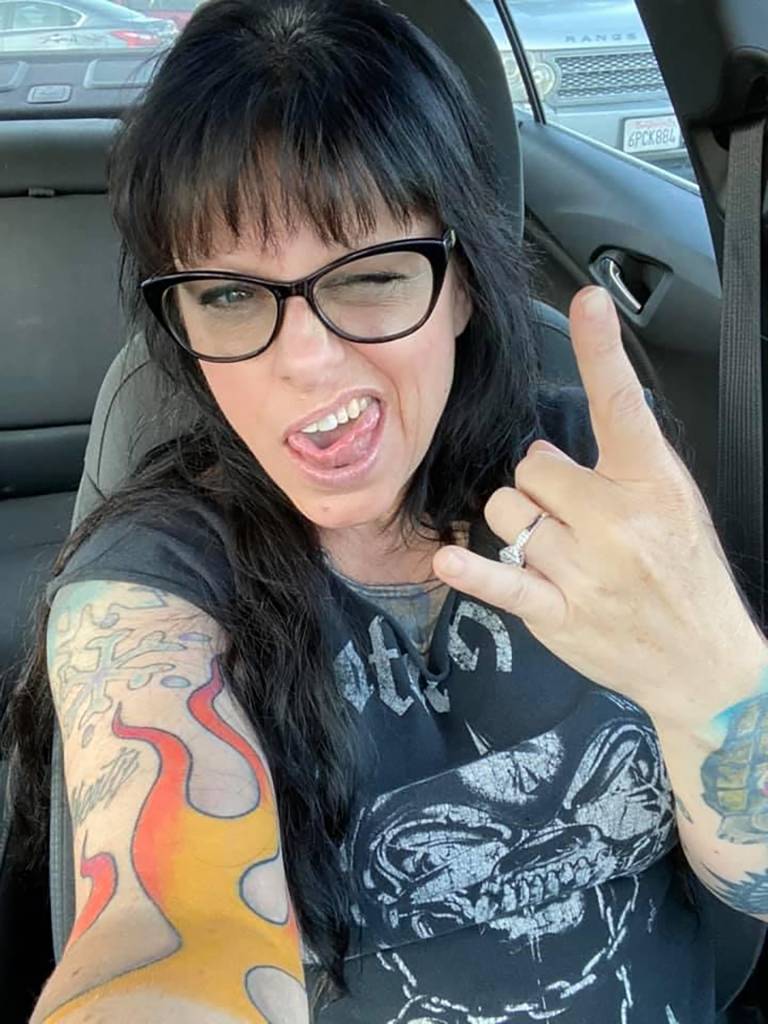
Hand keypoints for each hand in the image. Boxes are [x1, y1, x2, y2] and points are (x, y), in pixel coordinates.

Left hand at [434, 286, 764, 724]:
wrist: (702, 662)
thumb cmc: (684, 575)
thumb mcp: (671, 505)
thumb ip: (613, 468)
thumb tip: (541, 451)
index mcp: (652, 484)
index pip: (621, 405)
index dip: (601, 349)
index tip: (587, 302)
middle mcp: (617, 521)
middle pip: (532, 466)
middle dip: (539, 483)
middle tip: (567, 510)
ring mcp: (585, 568)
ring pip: (507, 512)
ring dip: (517, 521)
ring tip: (551, 544)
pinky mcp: (558, 612)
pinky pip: (503, 580)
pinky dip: (474, 570)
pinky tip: (451, 559)